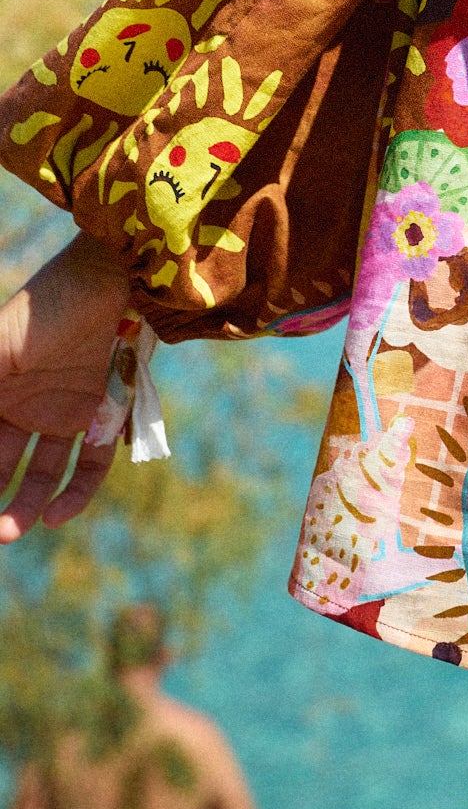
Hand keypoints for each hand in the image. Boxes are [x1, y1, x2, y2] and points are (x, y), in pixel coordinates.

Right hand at [0, 233, 131, 541]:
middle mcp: (28, 405)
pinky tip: (57, 517)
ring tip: (12, 531)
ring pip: (43, 473)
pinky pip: (91, 465)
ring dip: (28, 505)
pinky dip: (76, 493)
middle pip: (4, 466)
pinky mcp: (106, 414)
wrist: (115, 277)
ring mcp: (66, 411)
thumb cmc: (49, 305)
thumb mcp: (0, 347)